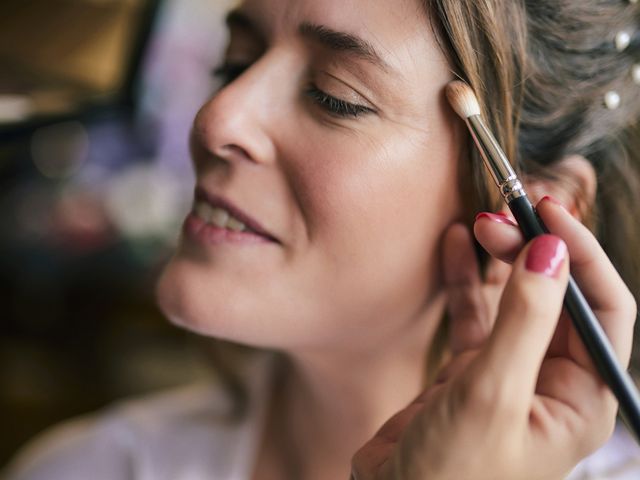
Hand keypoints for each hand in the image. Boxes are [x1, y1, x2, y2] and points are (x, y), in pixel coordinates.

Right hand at [351, 197, 635, 479]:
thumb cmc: (451, 476)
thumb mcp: (492, 395)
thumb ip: (524, 321)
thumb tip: (551, 251)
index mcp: (580, 399)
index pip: (602, 310)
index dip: (581, 256)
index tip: (547, 213)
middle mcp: (551, 383)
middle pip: (555, 297)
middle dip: (532, 250)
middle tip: (499, 216)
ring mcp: (508, 373)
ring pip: (514, 300)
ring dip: (500, 260)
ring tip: (478, 223)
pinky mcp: (470, 372)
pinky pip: (476, 315)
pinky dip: (467, 280)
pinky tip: (456, 247)